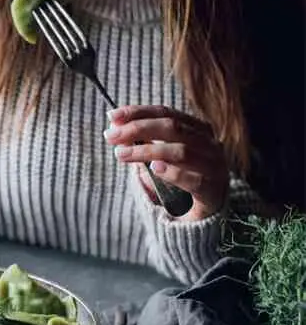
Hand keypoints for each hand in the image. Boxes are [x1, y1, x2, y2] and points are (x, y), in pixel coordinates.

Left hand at [103, 105, 228, 220]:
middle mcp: (209, 143)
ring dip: (146, 151)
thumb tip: (115, 130)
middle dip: (138, 129)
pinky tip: (154, 168)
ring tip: (122, 154)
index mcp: (198, 129)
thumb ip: (144, 143)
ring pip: (180, 151)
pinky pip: (192, 179)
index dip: (138, 112)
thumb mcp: (163, 157)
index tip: (113, 116)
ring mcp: (213, 166)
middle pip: (172, 128)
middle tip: (111, 136)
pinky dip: (172, 172)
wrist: (210, 211)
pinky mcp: (212, 190)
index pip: (165, 113)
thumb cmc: (185, 178)